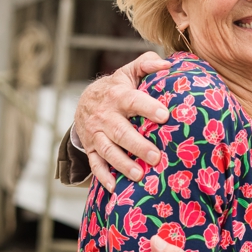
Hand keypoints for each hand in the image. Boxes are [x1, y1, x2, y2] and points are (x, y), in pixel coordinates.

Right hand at [72, 54, 170, 189]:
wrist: (84, 102)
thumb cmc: (116, 88)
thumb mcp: (128, 72)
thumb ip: (147, 64)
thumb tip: (168, 65)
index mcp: (118, 96)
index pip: (134, 101)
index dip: (148, 107)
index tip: (164, 115)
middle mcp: (105, 116)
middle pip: (121, 132)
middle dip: (137, 145)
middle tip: (156, 156)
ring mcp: (96, 134)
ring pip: (107, 150)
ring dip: (122, 163)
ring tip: (139, 174)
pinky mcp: (91, 148)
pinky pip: (95, 164)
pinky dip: (102, 177)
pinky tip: (114, 187)